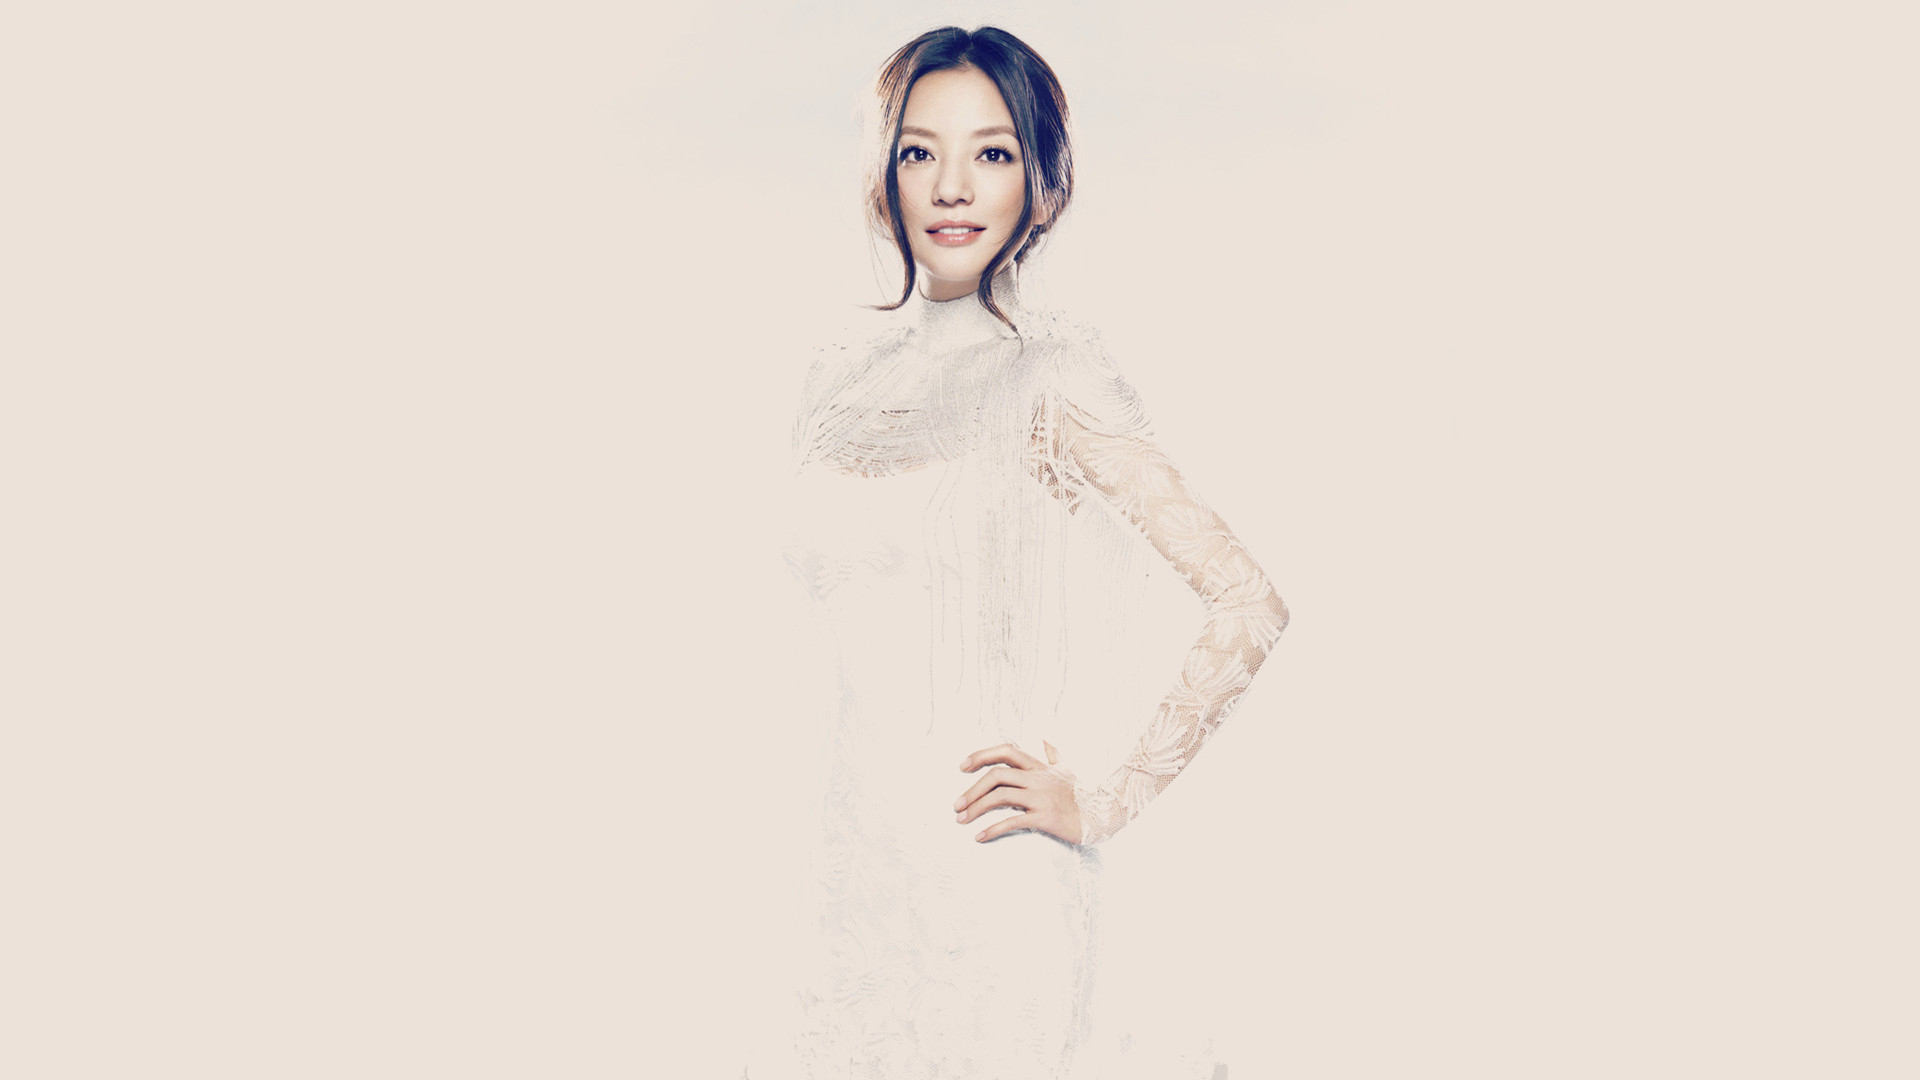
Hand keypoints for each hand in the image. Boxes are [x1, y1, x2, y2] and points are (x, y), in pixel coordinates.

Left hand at [954, 741, 1083, 844]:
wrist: (1104, 814)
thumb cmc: (1081, 794)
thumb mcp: (1067, 770)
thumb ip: (1054, 754)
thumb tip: (1046, 738)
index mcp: (1039, 766)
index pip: (1006, 751)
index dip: (981, 755)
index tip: (962, 767)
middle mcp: (1038, 778)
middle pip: (996, 775)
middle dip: (972, 790)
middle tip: (956, 806)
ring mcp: (1041, 797)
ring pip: (1000, 796)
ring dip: (976, 808)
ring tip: (962, 821)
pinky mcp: (1045, 817)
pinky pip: (1013, 820)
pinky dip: (992, 829)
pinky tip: (980, 837)